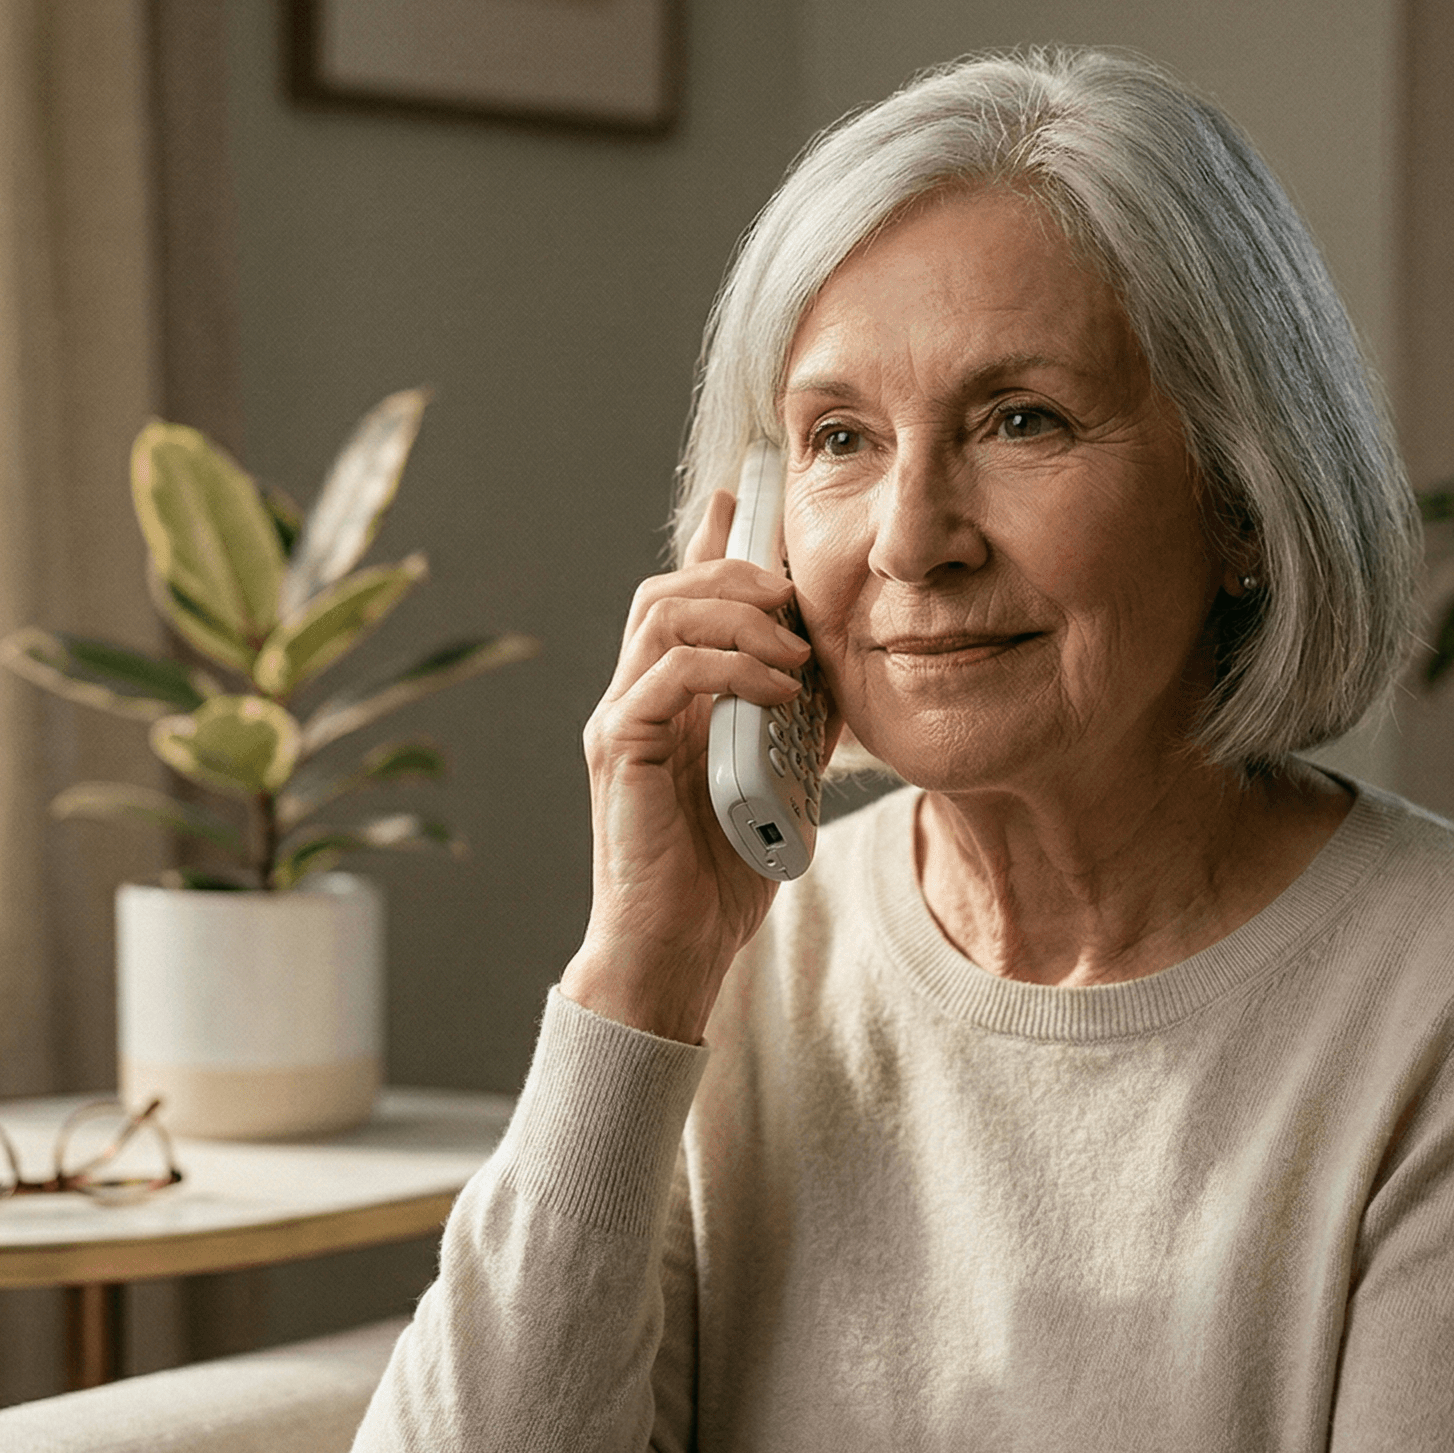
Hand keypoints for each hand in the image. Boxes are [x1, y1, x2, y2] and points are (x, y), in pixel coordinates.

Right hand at [565, 488, 811, 1042]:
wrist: (679, 949)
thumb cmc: (721, 874)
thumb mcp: (782, 776)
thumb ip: (796, 717)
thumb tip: (834, 662)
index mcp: (666, 697)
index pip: (680, 595)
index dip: (714, 543)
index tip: (753, 504)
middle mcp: (632, 696)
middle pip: (668, 587)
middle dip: (738, 572)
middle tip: (796, 595)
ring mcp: (618, 718)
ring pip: (661, 614)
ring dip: (738, 614)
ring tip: (793, 647)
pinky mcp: (618, 748)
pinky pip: (666, 674)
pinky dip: (729, 666)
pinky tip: (779, 690)